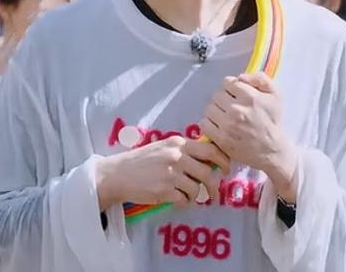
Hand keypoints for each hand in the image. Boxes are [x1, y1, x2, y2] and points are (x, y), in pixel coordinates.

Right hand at [96, 136, 229, 210]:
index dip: (223, 159)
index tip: (226, 168)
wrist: (118, 174)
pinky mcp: (165, 190)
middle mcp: (177, 156)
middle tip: (213, 193)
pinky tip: (176, 200)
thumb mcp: (163, 148)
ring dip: (195, 196)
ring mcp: (171, 173)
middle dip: (213, 186)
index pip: (210, 149)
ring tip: (187, 196)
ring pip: (197, 189)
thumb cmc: (141, 161)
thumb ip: (183, 151)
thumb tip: (208, 161)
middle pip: (208, 172)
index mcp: (178, 143)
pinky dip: (184, 202)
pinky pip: (185, 200)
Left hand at [198, 72, 297, 199]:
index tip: (236, 95)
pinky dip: (209, 123)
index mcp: (250, 97)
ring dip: (215, 110)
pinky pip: (204, 123)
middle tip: (230, 106)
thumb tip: (240, 76)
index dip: (232, 88)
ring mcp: (228, 125)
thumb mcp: (275, 95)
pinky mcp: (221, 139)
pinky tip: (218, 125)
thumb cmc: (272, 121)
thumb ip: (260, 79)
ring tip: (224, 116)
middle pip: (217, 94)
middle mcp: (237, 110)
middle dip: (223, 99)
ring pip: (209, 108)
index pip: (228, 82)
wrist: (272, 150)